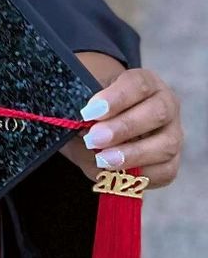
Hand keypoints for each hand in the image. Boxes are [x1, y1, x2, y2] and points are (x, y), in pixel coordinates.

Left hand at [64, 67, 182, 188]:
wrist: (101, 135)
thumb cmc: (96, 115)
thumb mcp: (88, 109)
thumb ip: (88, 117)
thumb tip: (85, 129)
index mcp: (146, 83)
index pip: (139, 84)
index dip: (115, 98)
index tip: (90, 112)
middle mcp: (166, 105)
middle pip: (157, 112)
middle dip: (124, 127)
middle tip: (94, 138)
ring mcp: (173, 134)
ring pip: (167, 144)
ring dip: (132, 154)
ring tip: (102, 159)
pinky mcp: (171, 162)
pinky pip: (166, 171)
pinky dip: (142, 175)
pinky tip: (118, 174)